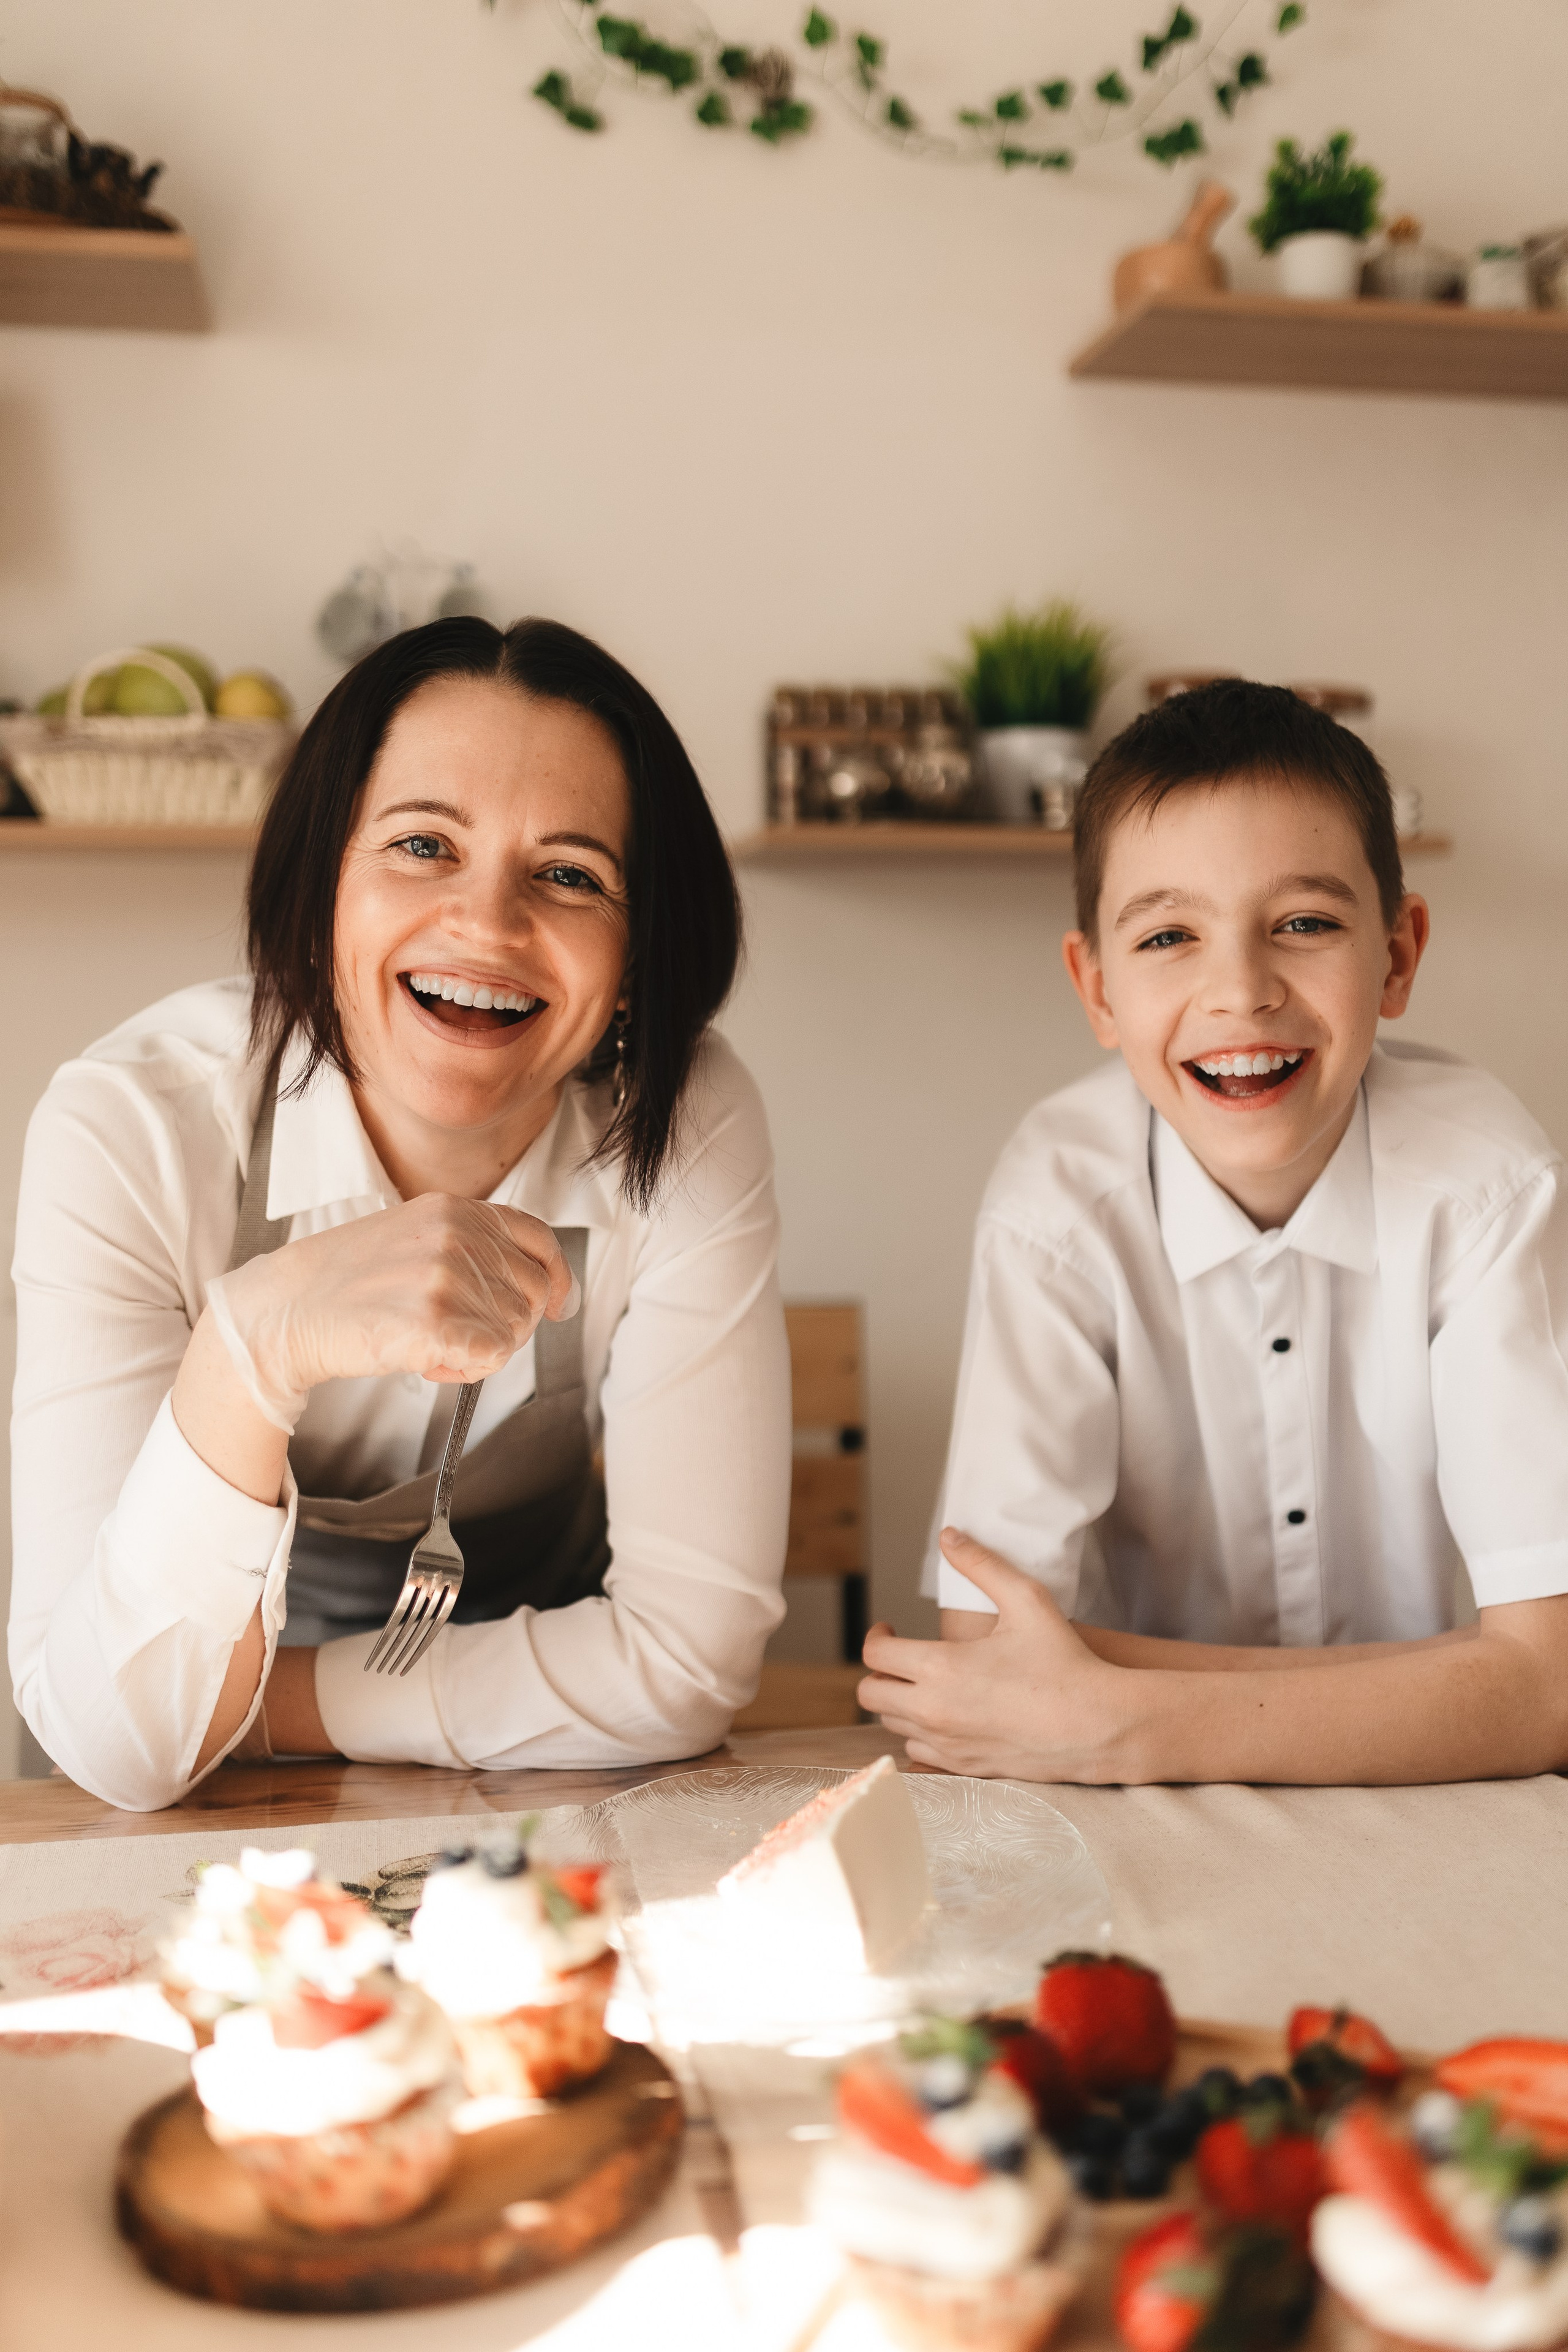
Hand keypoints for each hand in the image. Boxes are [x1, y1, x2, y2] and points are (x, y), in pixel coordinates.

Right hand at [205, 1195, 577, 1428]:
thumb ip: (471, 1247)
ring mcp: (447, 1276)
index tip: (558, 1304)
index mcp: (457, 1209)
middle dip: (503, 1327)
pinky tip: (425, 1361)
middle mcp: (459, 1236)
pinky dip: (463, 1371)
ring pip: (511, 1334)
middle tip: (451, 1334)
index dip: (556, 1277)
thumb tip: (540, 1285)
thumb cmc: (349, 1281)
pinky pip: (488, 1359)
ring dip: (476, 1351)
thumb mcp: (415, 1236)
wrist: (287, 1308)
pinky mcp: (435, 1322)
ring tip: (425, 1342)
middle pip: (530, 1298)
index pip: (537, 1239)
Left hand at [857, 1529, 1133, 1782]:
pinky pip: (919, 1752)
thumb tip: (948, 1535)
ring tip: (924, 1682)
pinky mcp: (964, 1768)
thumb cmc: (1065, 1661)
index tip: (890, 1629)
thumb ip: (982, 1564)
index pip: (875, 1656)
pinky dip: (921, 1733)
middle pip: (870, 1696)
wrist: (1098, 1726)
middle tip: (902, 1656)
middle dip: (880, 1672)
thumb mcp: (1026, 1600)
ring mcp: (948, 1744)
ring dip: (899, 1702)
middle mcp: (935, 1710)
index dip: (876, 1637)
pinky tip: (944, 1714)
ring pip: (892, 1726)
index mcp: (941, 1667)